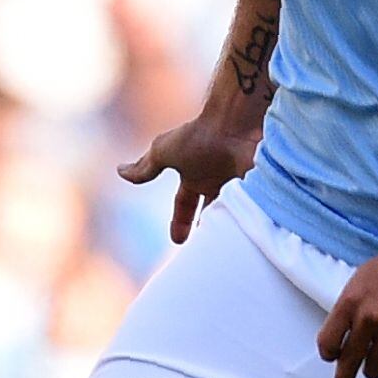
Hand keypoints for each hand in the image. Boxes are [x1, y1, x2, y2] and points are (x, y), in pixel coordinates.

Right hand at [118, 113, 259, 241]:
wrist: (234, 125)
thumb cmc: (197, 137)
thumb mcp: (164, 152)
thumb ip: (145, 166)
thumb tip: (120, 172)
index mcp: (195, 174)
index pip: (185, 202)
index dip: (181, 221)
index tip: (178, 240)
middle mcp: (217, 179)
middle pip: (212, 211)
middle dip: (207, 229)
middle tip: (204, 252)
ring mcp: (238, 183)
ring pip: (233, 214)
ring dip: (229, 230)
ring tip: (226, 251)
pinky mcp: (257, 189)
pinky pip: (253, 213)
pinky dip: (250, 225)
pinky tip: (247, 244)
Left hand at [317, 236, 377, 377]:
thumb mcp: (364, 278)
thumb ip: (353, 306)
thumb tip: (344, 331)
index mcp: (351, 301)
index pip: (328, 340)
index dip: (329, 354)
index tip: (332, 359)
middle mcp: (369, 317)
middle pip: (348, 360)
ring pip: (375, 365)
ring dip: (373, 369)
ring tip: (375, 368)